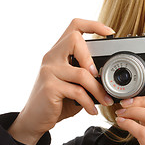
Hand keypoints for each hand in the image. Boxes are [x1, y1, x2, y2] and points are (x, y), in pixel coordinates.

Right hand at [8, 19, 114, 144]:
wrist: (34, 119)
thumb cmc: (57, 100)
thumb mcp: (72, 84)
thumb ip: (85, 75)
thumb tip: (109, 77)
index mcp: (58, 52)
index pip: (74, 26)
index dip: (93, 25)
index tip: (109, 32)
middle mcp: (51, 57)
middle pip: (74, 39)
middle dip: (92, 57)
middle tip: (99, 76)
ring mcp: (49, 71)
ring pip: (82, 73)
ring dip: (98, 90)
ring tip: (105, 101)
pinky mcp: (49, 87)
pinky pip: (77, 92)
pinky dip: (89, 102)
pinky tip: (92, 110)